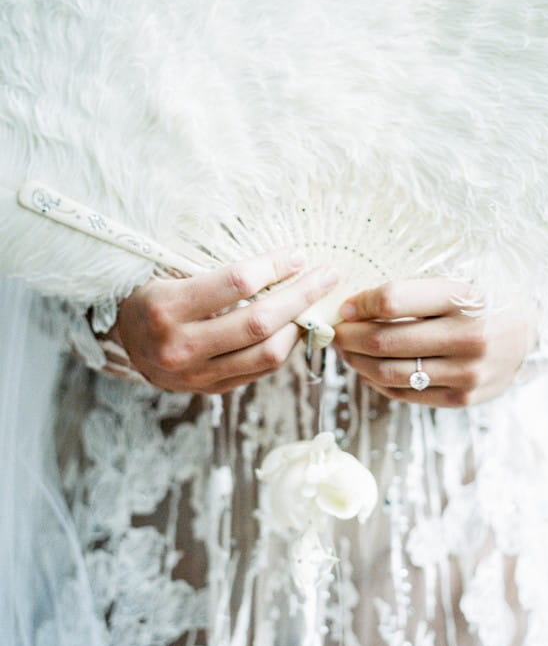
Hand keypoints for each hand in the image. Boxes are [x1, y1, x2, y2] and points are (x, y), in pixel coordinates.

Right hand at [116, 249, 337, 392]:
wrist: (123, 343)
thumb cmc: (150, 296)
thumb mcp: (167, 272)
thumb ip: (217, 273)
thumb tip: (281, 261)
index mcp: (167, 308)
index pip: (237, 283)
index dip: (274, 266)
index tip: (298, 254)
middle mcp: (180, 346)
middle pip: (259, 322)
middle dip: (301, 295)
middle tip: (326, 275)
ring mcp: (196, 375)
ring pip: (267, 354)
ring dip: (299, 326)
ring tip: (316, 303)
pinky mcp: (210, 391)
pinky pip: (260, 370)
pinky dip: (284, 347)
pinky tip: (294, 326)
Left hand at [334, 278, 536, 406]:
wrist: (530, 336)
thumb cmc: (483, 300)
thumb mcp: (459, 279)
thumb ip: (415, 288)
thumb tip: (354, 303)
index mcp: (465, 297)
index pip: (395, 299)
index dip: (360, 303)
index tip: (344, 306)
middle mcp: (468, 336)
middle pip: (385, 341)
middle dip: (349, 336)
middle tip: (335, 331)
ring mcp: (467, 372)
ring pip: (390, 372)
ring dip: (356, 362)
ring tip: (345, 350)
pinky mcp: (462, 398)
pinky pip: (405, 394)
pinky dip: (376, 382)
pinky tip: (366, 369)